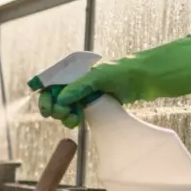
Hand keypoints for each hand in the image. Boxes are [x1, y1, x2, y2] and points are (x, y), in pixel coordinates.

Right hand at [37, 35, 190, 128]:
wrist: (148, 78)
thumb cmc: (125, 71)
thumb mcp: (99, 77)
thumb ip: (78, 87)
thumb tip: (60, 99)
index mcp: (74, 70)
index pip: (50, 80)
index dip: (43, 91)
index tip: (44, 104)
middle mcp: (76, 81)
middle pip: (53, 96)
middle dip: (53, 106)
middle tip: (59, 114)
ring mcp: (84, 93)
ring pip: (63, 106)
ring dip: (63, 114)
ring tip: (72, 119)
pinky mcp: (93, 104)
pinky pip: (76, 112)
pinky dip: (73, 118)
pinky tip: (77, 121)